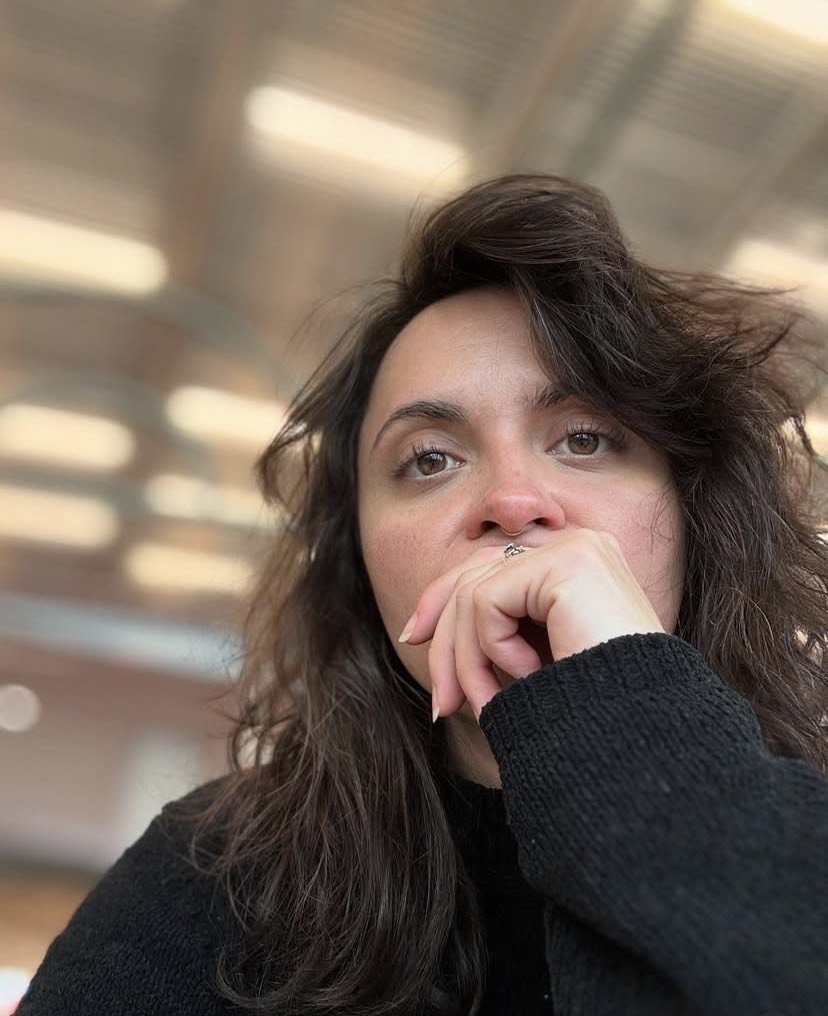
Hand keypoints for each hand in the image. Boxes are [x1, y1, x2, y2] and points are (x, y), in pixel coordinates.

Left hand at [399, 529, 665, 720]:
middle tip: (442, 704)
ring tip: (487, 705)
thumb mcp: (530, 663)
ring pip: (472, 593)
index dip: (442, 599)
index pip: (489, 566)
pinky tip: (529, 675)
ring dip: (468, 661)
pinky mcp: (567, 564)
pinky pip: (487, 602)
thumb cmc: (590, 713)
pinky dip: (492, 650)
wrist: (640, 736)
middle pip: (474, 575)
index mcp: (576, 563)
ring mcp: (575, 548)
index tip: (413, 637)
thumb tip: (422, 627)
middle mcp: (578, 545)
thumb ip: (492, 630)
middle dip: (446, 642)